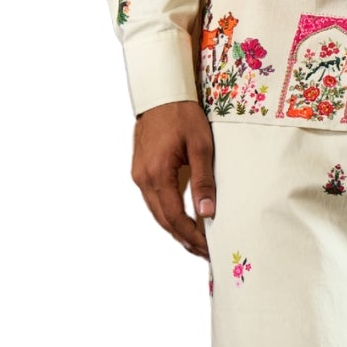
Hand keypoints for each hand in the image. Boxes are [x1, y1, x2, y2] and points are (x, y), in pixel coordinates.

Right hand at [131, 100, 214, 257]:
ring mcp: (139, 175)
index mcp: (157, 173)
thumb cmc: (182, 115)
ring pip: (157, 212)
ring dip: (176, 229)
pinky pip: (154, 200)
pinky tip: (183, 220)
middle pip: (163, 220)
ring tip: (197, 241)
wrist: (161, 94)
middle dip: (184, 239)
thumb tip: (207, 212)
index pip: (174, 216)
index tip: (207, 248)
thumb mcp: (201, 146)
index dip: (191, 236)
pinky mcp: (141, 170)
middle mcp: (143, 178)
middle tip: (205, 252)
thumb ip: (204, 180)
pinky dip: (168, 214)